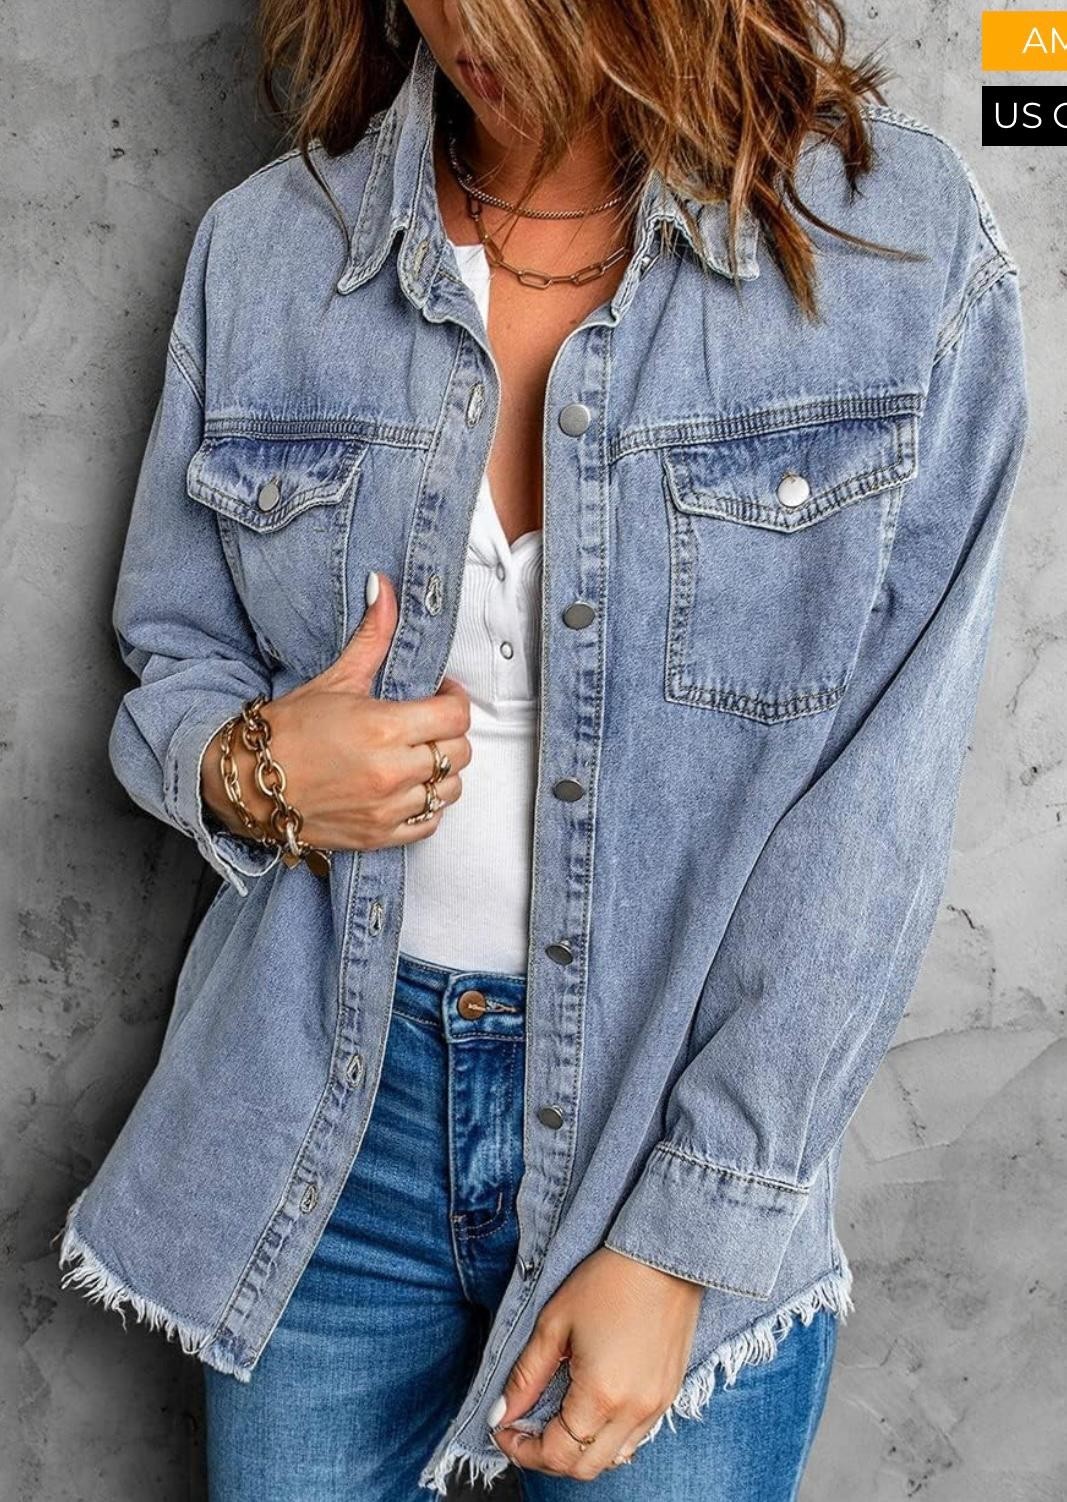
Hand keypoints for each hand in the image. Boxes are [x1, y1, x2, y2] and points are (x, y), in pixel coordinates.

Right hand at [202, 571, 470, 849]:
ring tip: (418, 757)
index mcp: (383, 728)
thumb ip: (371, 636)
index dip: (454, 699)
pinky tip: (408, 789)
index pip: (456, 716)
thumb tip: (383, 586)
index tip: (440, 694)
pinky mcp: (380, 836)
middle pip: (460, 752)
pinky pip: (431, 823)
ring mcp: (387, 809)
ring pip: (450, 789)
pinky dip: (428, 807)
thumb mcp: (334, 679)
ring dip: (442, 771)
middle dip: (449, 733)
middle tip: (428, 724)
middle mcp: (391, 772)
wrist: (247, 784)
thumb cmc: (287, 730)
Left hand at [490, 1247, 703, 1479]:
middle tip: (524, 1429)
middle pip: (583, 1467)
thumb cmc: (608, 1281)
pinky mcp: (669, 1396)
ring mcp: (656, 1407)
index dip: (522, 1449)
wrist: (665, 1257)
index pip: (556, 1454)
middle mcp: (633, 1412)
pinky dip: (608, 1437)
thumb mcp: (554, 1323)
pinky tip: (591, 1408)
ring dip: (579, 1450)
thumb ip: (526, 1375)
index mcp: (601, 1396)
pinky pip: (635, 1438)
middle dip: (546, 1457)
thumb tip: (501, 1414)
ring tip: (556, 1419)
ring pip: (612, 1458)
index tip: (504, 1429)